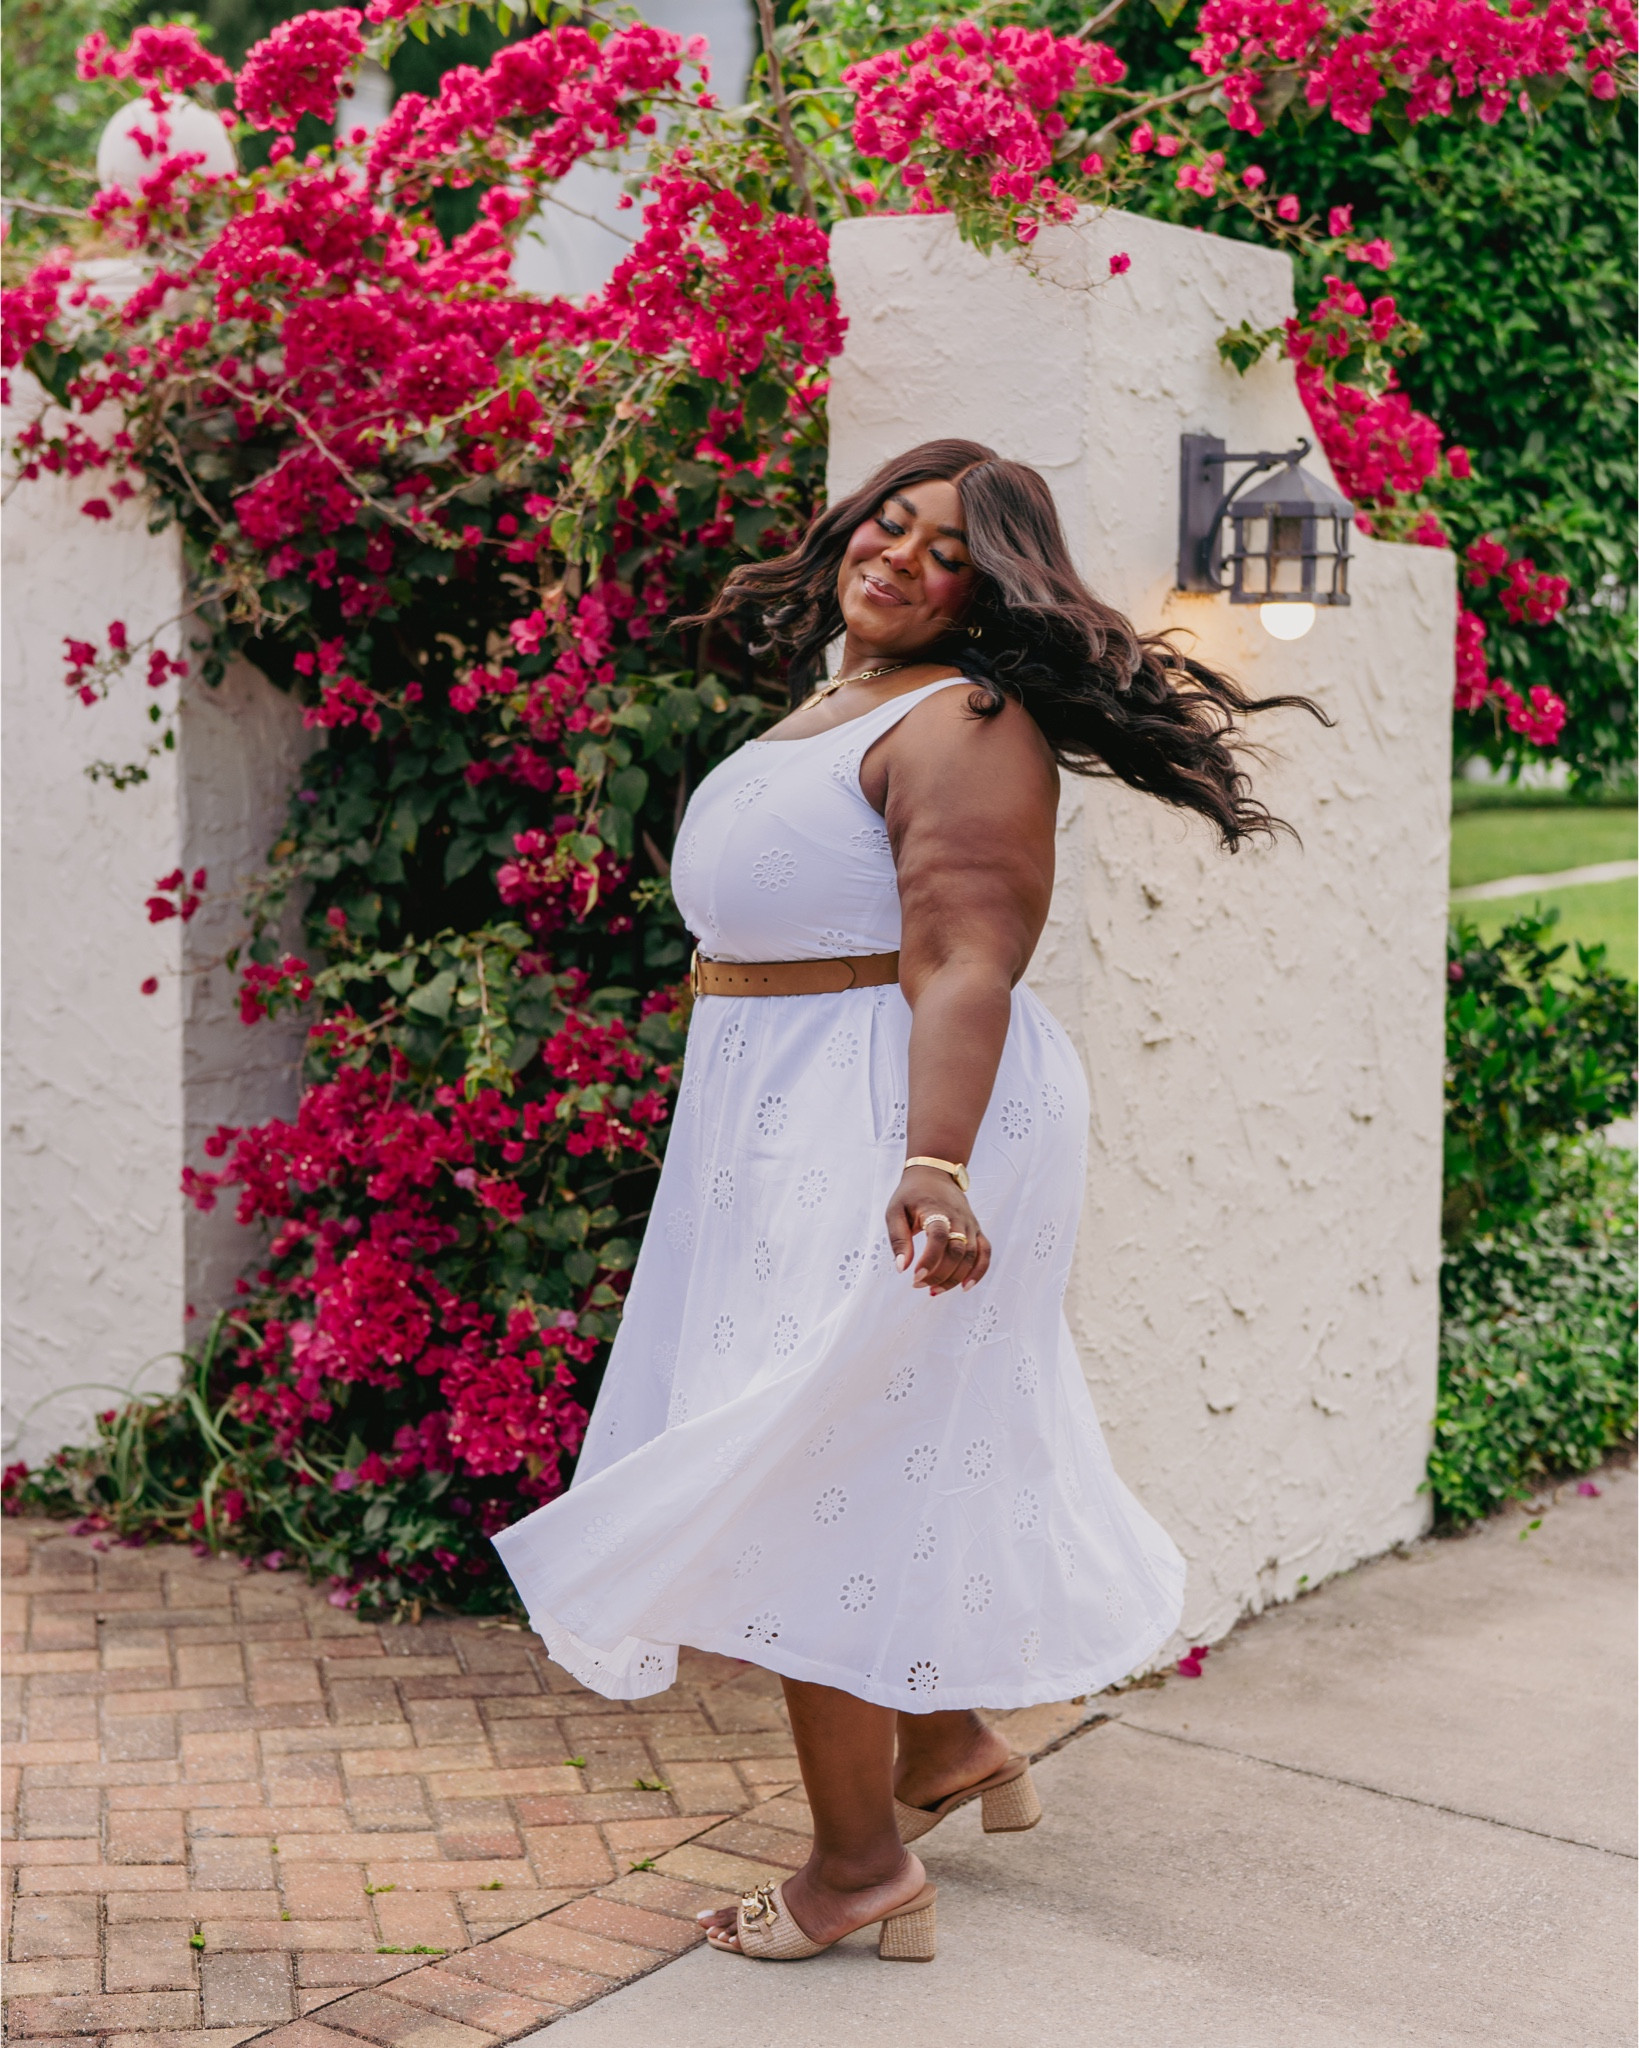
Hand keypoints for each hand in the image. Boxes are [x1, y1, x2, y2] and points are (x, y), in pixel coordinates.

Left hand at [887, 1165, 989, 1295]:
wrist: (934, 1174)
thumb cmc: (911, 1195)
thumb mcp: (894, 1211)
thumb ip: (898, 1239)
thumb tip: (902, 1268)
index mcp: (936, 1210)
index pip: (939, 1236)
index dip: (930, 1259)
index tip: (915, 1276)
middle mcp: (958, 1218)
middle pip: (957, 1251)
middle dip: (939, 1274)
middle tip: (918, 1285)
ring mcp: (970, 1224)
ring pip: (971, 1256)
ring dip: (954, 1278)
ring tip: (934, 1291)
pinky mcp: (976, 1230)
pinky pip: (985, 1253)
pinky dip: (979, 1271)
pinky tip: (965, 1287)